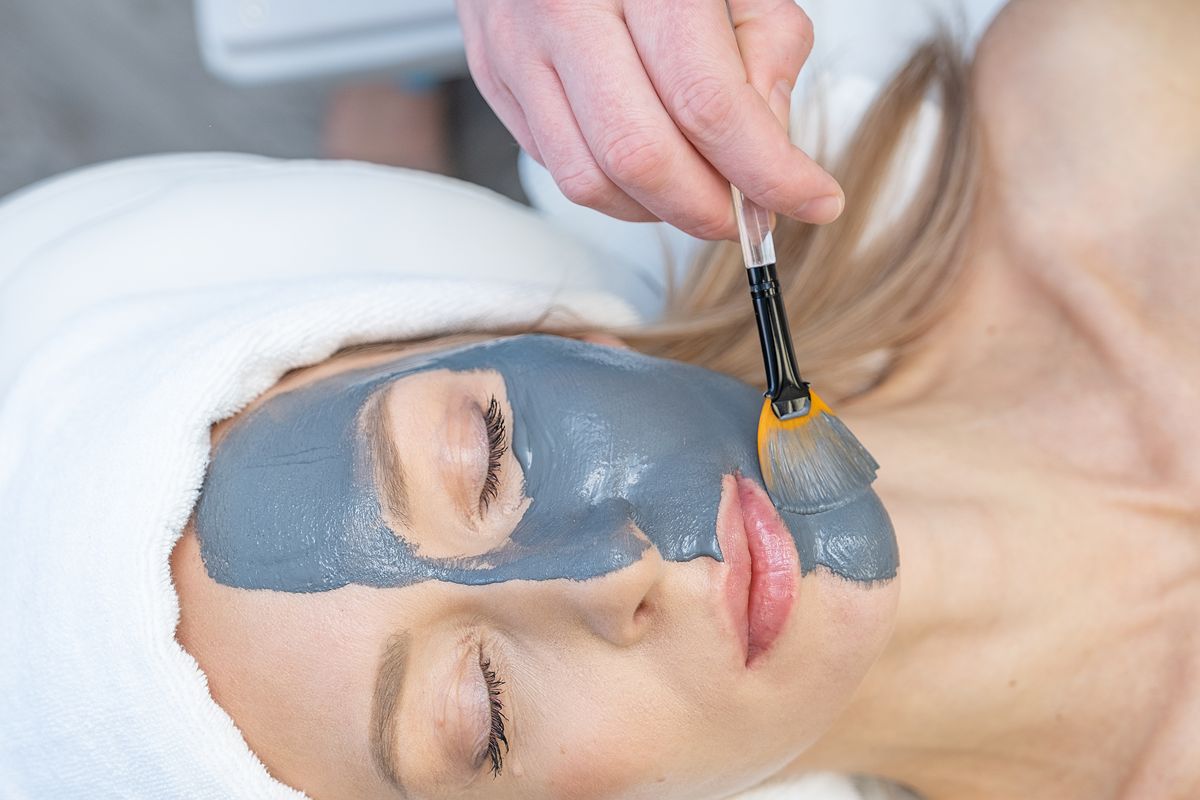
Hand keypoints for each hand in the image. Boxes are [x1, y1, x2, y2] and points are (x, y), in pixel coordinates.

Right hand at [455, 0, 842, 238]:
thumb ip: (767, 48)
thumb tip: (768, 148)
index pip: (707, 102)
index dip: (766, 170)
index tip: (811, 199)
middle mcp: (566, 9)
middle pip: (641, 156)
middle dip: (708, 208)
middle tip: (749, 214)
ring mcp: (517, 47)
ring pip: (590, 180)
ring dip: (658, 211)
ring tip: (698, 191)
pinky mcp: (494, 78)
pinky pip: (557, 166)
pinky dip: (615, 189)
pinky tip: (649, 164)